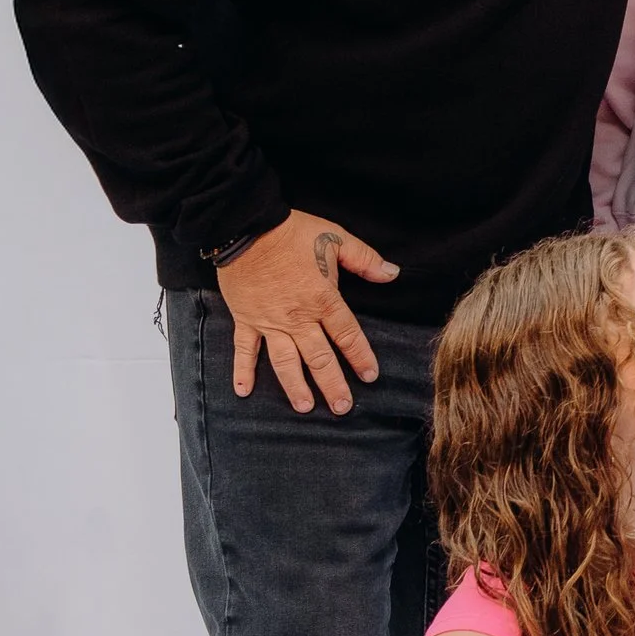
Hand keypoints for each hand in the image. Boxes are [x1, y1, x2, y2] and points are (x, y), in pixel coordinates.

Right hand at [218, 209, 397, 412]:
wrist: (247, 227)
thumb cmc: (293, 232)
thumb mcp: (337, 239)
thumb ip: (365, 260)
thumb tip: (392, 273)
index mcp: (323, 300)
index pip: (347, 336)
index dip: (360, 357)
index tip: (369, 376)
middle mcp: (297, 318)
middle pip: (319, 359)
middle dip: (333, 385)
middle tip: (342, 408)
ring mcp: (270, 322)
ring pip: (285, 362)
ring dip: (295, 387)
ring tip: (305, 408)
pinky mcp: (246, 319)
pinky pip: (244, 350)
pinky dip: (242, 371)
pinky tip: (244, 391)